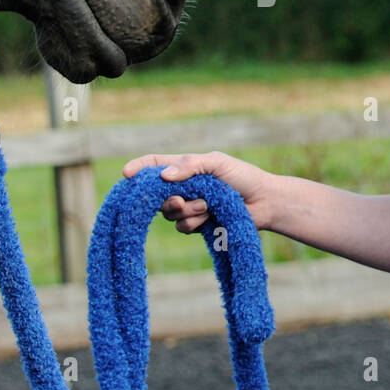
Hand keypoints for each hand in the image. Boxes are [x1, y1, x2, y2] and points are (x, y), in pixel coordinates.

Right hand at [121, 150, 273, 232]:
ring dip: (189, 210)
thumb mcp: (217, 163)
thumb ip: (190, 166)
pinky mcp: (197, 224)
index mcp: (185, 168)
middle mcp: (183, 187)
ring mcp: (189, 206)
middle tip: (181, 200)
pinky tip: (212, 217)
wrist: (263, 202)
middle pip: (157, 195)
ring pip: (169, 213)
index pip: (154, 164)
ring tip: (209, 205)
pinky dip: (195, 222)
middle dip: (168, 199)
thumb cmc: (242, 177)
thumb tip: (163, 176)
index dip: (138, 169)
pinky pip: (182, 226)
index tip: (126, 175)